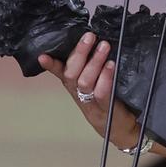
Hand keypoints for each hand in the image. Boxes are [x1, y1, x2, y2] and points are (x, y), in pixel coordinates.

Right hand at [38, 32, 141, 149]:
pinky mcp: (106, 110)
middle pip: (71, 75)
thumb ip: (92, 68)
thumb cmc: (109, 102)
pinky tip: (111, 65)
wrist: (122, 130)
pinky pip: (101, 93)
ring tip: (104, 45)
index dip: (51, 65)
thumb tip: (95, 42)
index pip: (60, 74)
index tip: (42, 55)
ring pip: (85, 82)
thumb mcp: (96, 84)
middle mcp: (79, 95)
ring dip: (94, 62)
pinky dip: (105, 78)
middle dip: (79, 53)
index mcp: (75, 88)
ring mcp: (91, 104)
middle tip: (89, 36)